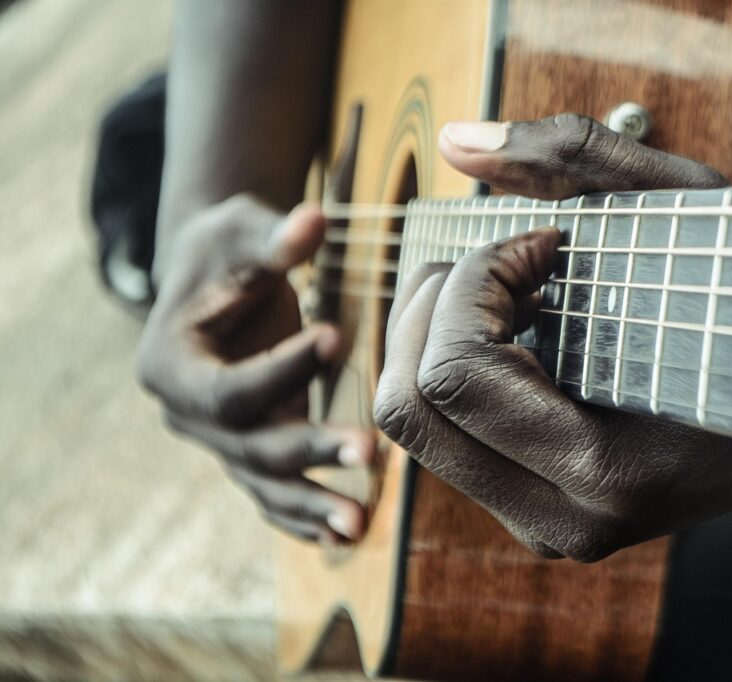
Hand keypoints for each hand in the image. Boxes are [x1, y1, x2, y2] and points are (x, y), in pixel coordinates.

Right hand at [137, 195, 372, 543]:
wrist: (216, 277)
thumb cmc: (228, 250)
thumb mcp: (243, 231)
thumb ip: (275, 238)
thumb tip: (314, 220)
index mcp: (170, 366)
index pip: (227, 388)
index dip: (279, 369)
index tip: (332, 336)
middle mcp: (186, 414)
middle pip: (248, 446)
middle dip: (309, 450)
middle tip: (370, 449)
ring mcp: (217, 439)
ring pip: (261, 483)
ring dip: (311, 505)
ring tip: (359, 525)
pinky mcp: (247, 449)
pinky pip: (271, 492)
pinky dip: (302, 516)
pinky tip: (343, 535)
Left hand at [374, 114, 731, 560]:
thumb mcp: (689, 209)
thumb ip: (568, 157)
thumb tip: (453, 139)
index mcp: (603, 470)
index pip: (452, 373)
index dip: (477, 279)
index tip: (544, 244)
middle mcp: (564, 519)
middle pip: (407, 406)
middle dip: (436, 305)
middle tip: (512, 265)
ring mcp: (547, 524)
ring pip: (412, 421)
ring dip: (438, 333)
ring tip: (517, 298)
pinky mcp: (536, 509)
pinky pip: (444, 432)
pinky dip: (455, 364)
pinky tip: (520, 335)